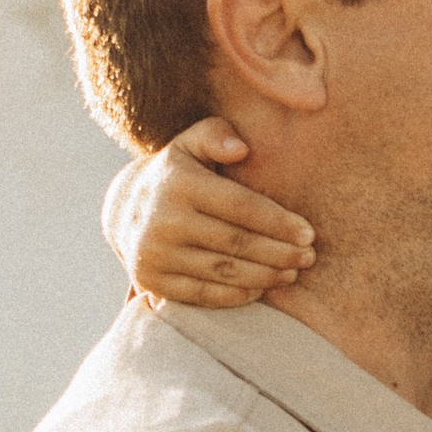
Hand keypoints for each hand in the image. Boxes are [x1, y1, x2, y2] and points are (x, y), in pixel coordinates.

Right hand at [102, 116, 316, 308]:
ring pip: (223, 272)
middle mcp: (163, 219)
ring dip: (264, 276)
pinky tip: (261, 289)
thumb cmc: (176, 174)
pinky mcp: (152, 281)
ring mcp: (156, 253)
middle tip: (308, 257)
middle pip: (236, 242)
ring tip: (291, 273)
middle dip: (279, 252)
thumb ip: (215, 135)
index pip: (240, 206)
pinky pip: (203, 294)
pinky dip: (236, 295)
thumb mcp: (189, 144)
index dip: (278, 222)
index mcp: (179, 183)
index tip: (309, 233)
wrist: (122, 209)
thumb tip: (241, 149)